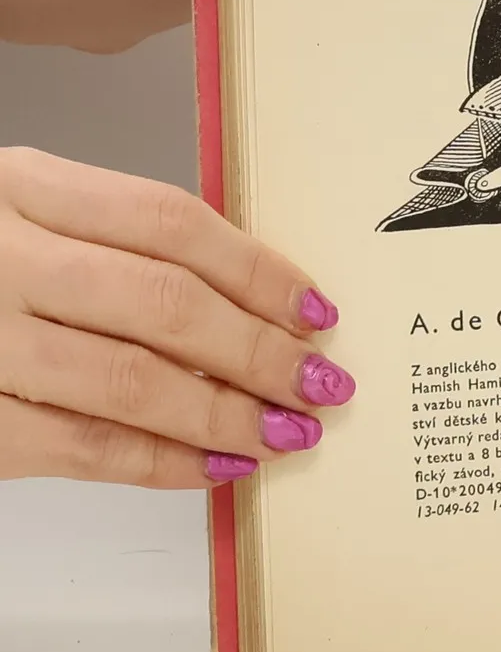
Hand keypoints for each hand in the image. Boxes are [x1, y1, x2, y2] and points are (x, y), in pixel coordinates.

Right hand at [0, 149, 354, 488]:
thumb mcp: (27, 213)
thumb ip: (120, 240)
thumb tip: (258, 297)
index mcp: (21, 186)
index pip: (170, 222)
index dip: (258, 271)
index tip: (318, 312)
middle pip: (163, 304)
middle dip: (258, 353)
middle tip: (321, 385)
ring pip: (129, 382)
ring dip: (225, 415)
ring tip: (286, 432)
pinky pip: (80, 447)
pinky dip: (160, 461)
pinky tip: (216, 465)